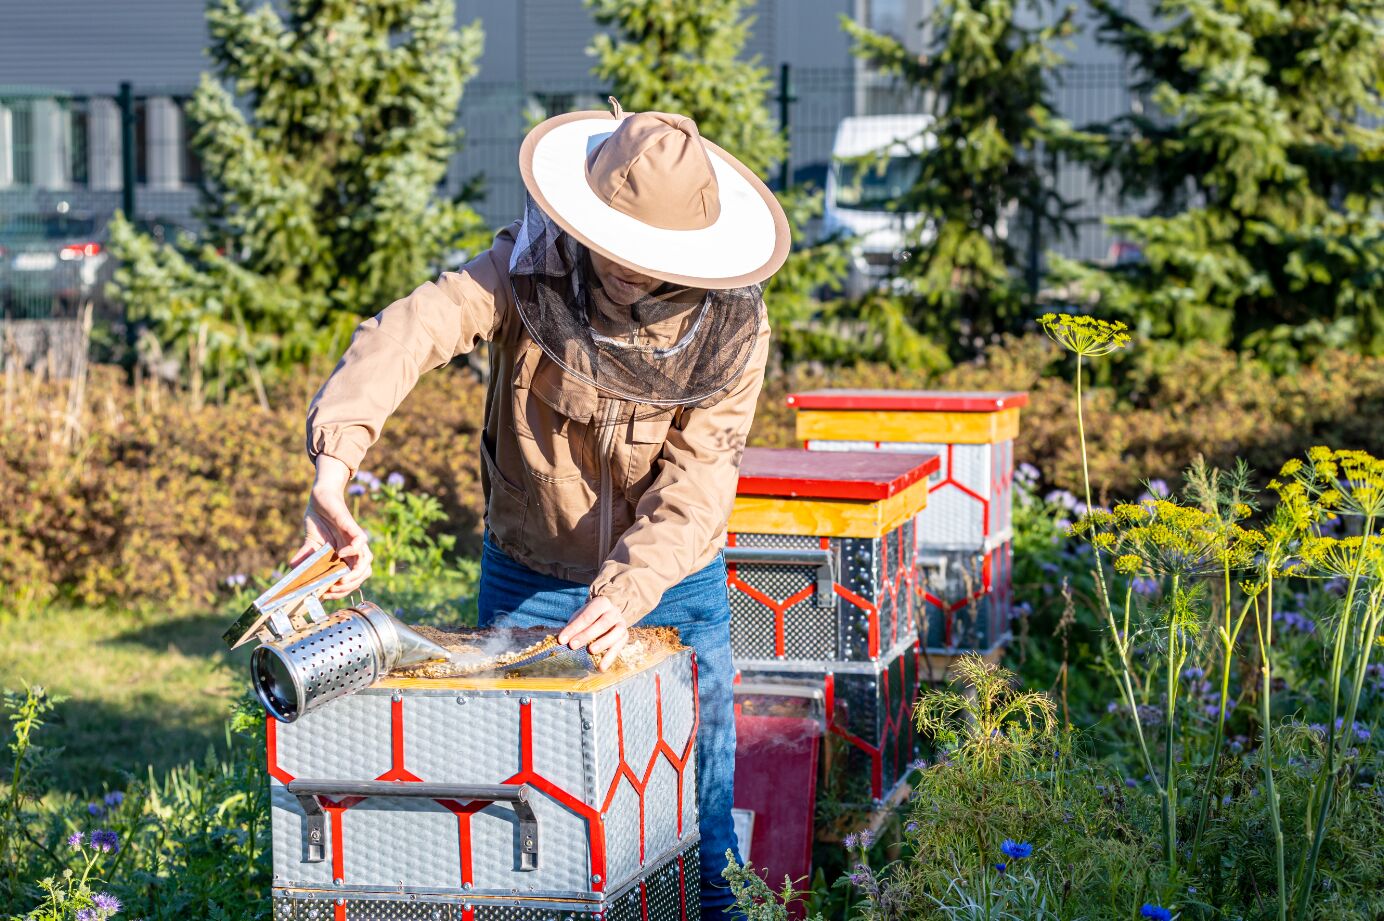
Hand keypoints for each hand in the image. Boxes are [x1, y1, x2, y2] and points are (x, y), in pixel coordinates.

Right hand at [289, 455, 372, 599]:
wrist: (321, 497)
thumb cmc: (318, 520)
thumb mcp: (310, 544)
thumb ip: (305, 559)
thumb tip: (293, 572)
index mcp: (345, 557)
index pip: (351, 579)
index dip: (342, 590)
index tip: (327, 594)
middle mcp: (352, 551)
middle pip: (362, 574)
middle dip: (349, 586)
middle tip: (333, 590)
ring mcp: (354, 539)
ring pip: (367, 562)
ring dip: (356, 574)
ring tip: (341, 579)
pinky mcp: (353, 526)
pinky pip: (361, 541)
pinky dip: (354, 549)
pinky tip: (341, 553)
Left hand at [559, 596, 631, 671]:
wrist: (609, 614)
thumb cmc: (590, 616)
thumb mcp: (581, 615)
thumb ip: (573, 626)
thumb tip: (562, 640)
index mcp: (601, 603)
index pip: (587, 615)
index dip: (574, 628)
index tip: (561, 640)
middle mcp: (614, 612)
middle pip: (602, 624)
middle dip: (586, 635)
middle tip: (572, 645)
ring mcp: (621, 624)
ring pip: (615, 633)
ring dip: (603, 643)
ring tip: (591, 651)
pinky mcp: (625, 636)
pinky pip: (619, 647)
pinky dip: (610, 658)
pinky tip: (601, 667)